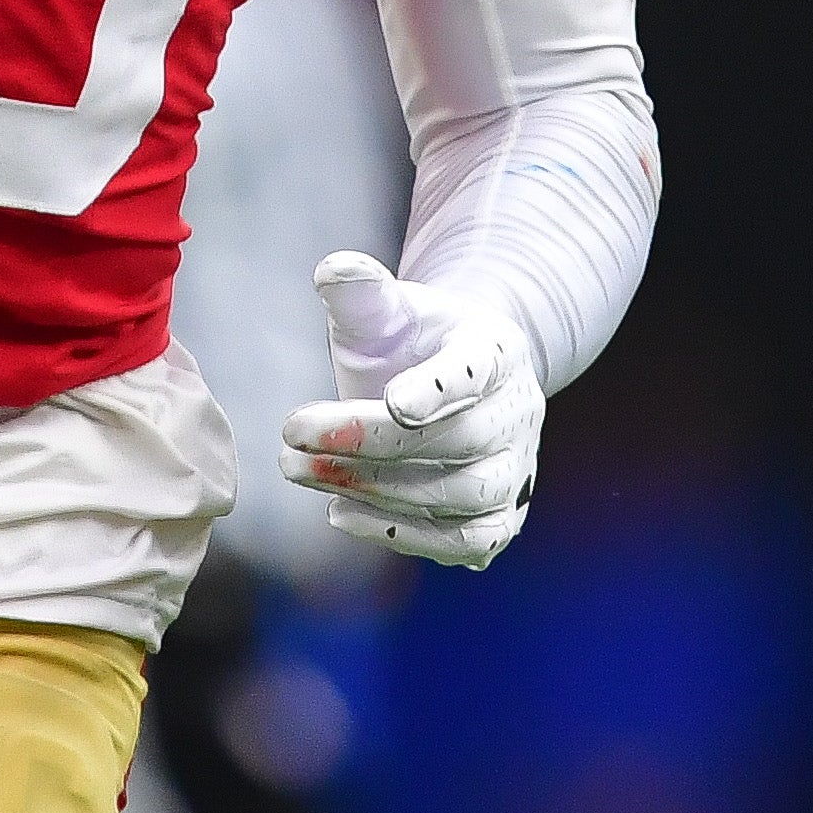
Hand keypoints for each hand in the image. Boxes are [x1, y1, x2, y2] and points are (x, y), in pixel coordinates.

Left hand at [277, 253, 543, 567]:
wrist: (454, 383)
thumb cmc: (414, 342)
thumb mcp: (389, 310)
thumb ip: (363, 291)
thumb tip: (332, 270)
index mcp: (498, 349)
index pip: (477, 369)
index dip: (440, 388)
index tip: (393, 402)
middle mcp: (519, 412)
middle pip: (461, 439)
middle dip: (371, 442)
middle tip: (293, 434)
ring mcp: (516, 469)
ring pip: (464, 495)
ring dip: (379, 491)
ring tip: (303, 472)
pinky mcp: (500, 519)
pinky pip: (467, 542)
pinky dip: (407, 535)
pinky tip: (341, 514)